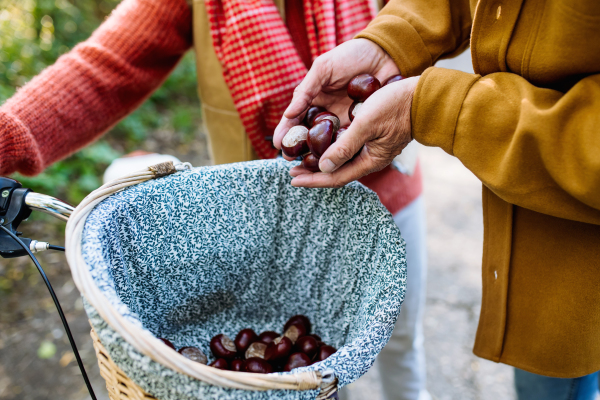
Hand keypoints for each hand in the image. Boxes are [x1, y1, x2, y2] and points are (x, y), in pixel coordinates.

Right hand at [274, 39, 400, 158]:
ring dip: (318, 154)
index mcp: (314, 99)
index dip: (286, 132)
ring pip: (328, 142)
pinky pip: (350, 140)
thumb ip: (306, 90)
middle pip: (309, 135)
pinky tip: (335, 159)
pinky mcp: (361, 125)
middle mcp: (327, 113)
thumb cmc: (351, 56)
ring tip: (309, 164)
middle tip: (289, 159)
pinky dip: (342, 150)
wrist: (385, 53)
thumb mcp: (324, 68)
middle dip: (299, 148)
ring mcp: (344, 121)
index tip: (278, 144)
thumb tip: (287, 114)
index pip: (296, 119)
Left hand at [289, 76, 418, 187]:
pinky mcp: (374, 139)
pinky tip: (322, 143)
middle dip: (313, 172)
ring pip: (342, 161)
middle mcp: (370, 160)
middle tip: (292, 169)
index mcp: (370, 161)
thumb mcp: (365, 124)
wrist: (424, 98)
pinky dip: (332, 149)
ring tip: (303, 157)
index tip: (292, 178)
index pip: (335, 178)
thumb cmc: (395, 107)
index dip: (313, 180)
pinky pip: (348, 150)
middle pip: (337, 172)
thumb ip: (344, 147)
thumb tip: (323, 167)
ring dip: (321, 161)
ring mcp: (373, 150)